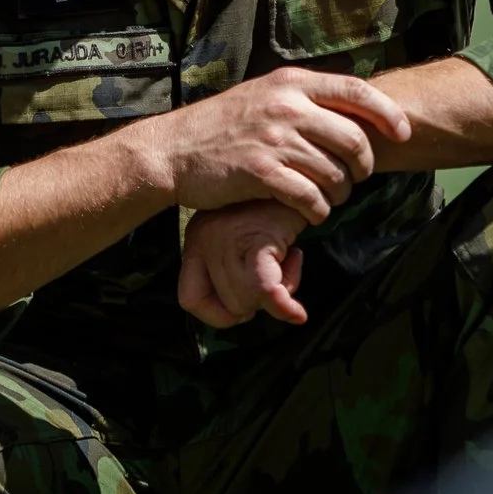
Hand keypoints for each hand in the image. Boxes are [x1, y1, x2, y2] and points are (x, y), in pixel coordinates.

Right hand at [134, 66, 412, 224]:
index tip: (402, 133)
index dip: (388, 114)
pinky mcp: (260, 173)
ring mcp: (273, 140)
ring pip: (335, 173)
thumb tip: (351, 109)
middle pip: (354, 139)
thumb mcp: (262, 95)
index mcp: (290, 83)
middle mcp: (285, 107)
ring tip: (330, 199)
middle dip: (363, 165)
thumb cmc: (221, 126)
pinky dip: (319, 210)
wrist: (174, 150)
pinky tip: (312, 212)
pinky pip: (310, 198)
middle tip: (355, 178)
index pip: (357, 91)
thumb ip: (302, 98)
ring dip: (340, 193)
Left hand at [179, 200, 309, 328]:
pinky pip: (264, 290)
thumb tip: (244, 316)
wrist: (302, 177)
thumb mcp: (243, 241)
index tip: (248, 304)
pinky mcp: (256, 238)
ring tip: (289, 266)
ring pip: (247, 302)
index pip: (190, 299)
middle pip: (226, 305)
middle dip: (259, 304)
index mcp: (197, 239)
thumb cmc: (276, 212)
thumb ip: (236, 275)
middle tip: (280, 276)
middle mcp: (205, 238)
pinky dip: (283, 307)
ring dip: (277, 297)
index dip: (219, 314)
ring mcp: (227, 238)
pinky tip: (296, 312)